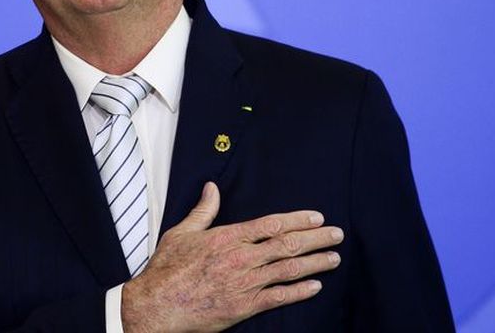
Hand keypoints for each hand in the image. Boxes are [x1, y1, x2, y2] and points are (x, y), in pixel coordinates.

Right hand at [121, 182, 342, 332]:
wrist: (157, 304)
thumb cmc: (167, 269)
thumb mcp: (182, 232)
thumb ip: (203, 211)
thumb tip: (211, 188)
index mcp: (227, 237)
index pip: (270, 224)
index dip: (297, 220)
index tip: (316, 218)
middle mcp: (240, 258)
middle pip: (286, 244)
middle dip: (315, 239)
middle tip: (337, 235)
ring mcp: (243, 283)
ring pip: (288, 269)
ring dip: (314, 263)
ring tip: (334, 258)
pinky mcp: (243, 306)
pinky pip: (278, 298)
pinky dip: (298, 292)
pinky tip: (315, 286)